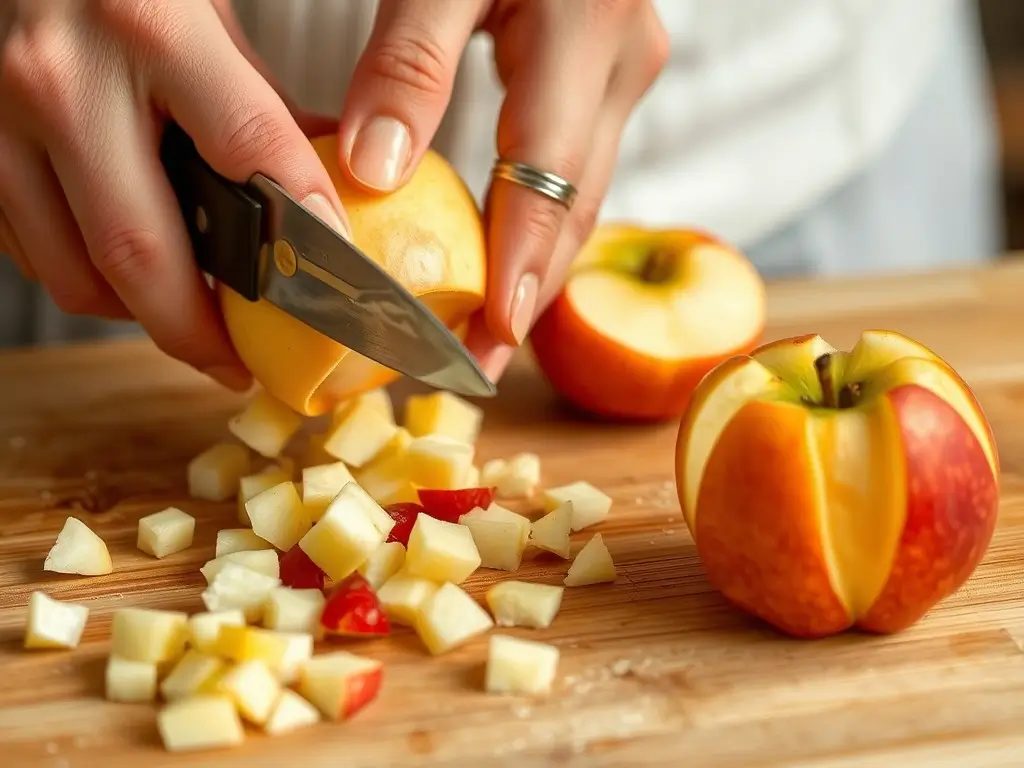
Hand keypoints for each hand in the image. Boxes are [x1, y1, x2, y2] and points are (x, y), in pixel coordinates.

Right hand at [0, 0, 348, 389]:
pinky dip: (88, 280)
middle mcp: (62, 76)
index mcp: (148, 27)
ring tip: (190, 320)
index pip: (248, 153)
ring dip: (141, 316)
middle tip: (240, 365)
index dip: (301, 233)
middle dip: (200, 333)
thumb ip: (262, 102)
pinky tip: (128, 270)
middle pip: (141, 255)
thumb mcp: (205, 11)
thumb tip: (330, 191)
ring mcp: (0, 116)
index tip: (334, 290)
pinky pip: (31, 254)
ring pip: (76, 275)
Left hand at [337, 0, 668, 379]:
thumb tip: (375, 174)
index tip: (487, 342)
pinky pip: (576, 167)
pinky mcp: (603, 74)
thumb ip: (409, 60)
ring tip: (490, 332)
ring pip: (581, 193)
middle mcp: (622, 60)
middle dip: (530, 290)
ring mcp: (621, 69)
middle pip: (575, 204)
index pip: (549, 173)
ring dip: (537, 266)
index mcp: (586, 29)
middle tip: (479, 363)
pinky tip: (505, 259)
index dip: (518, 264)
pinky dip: (538, 221)